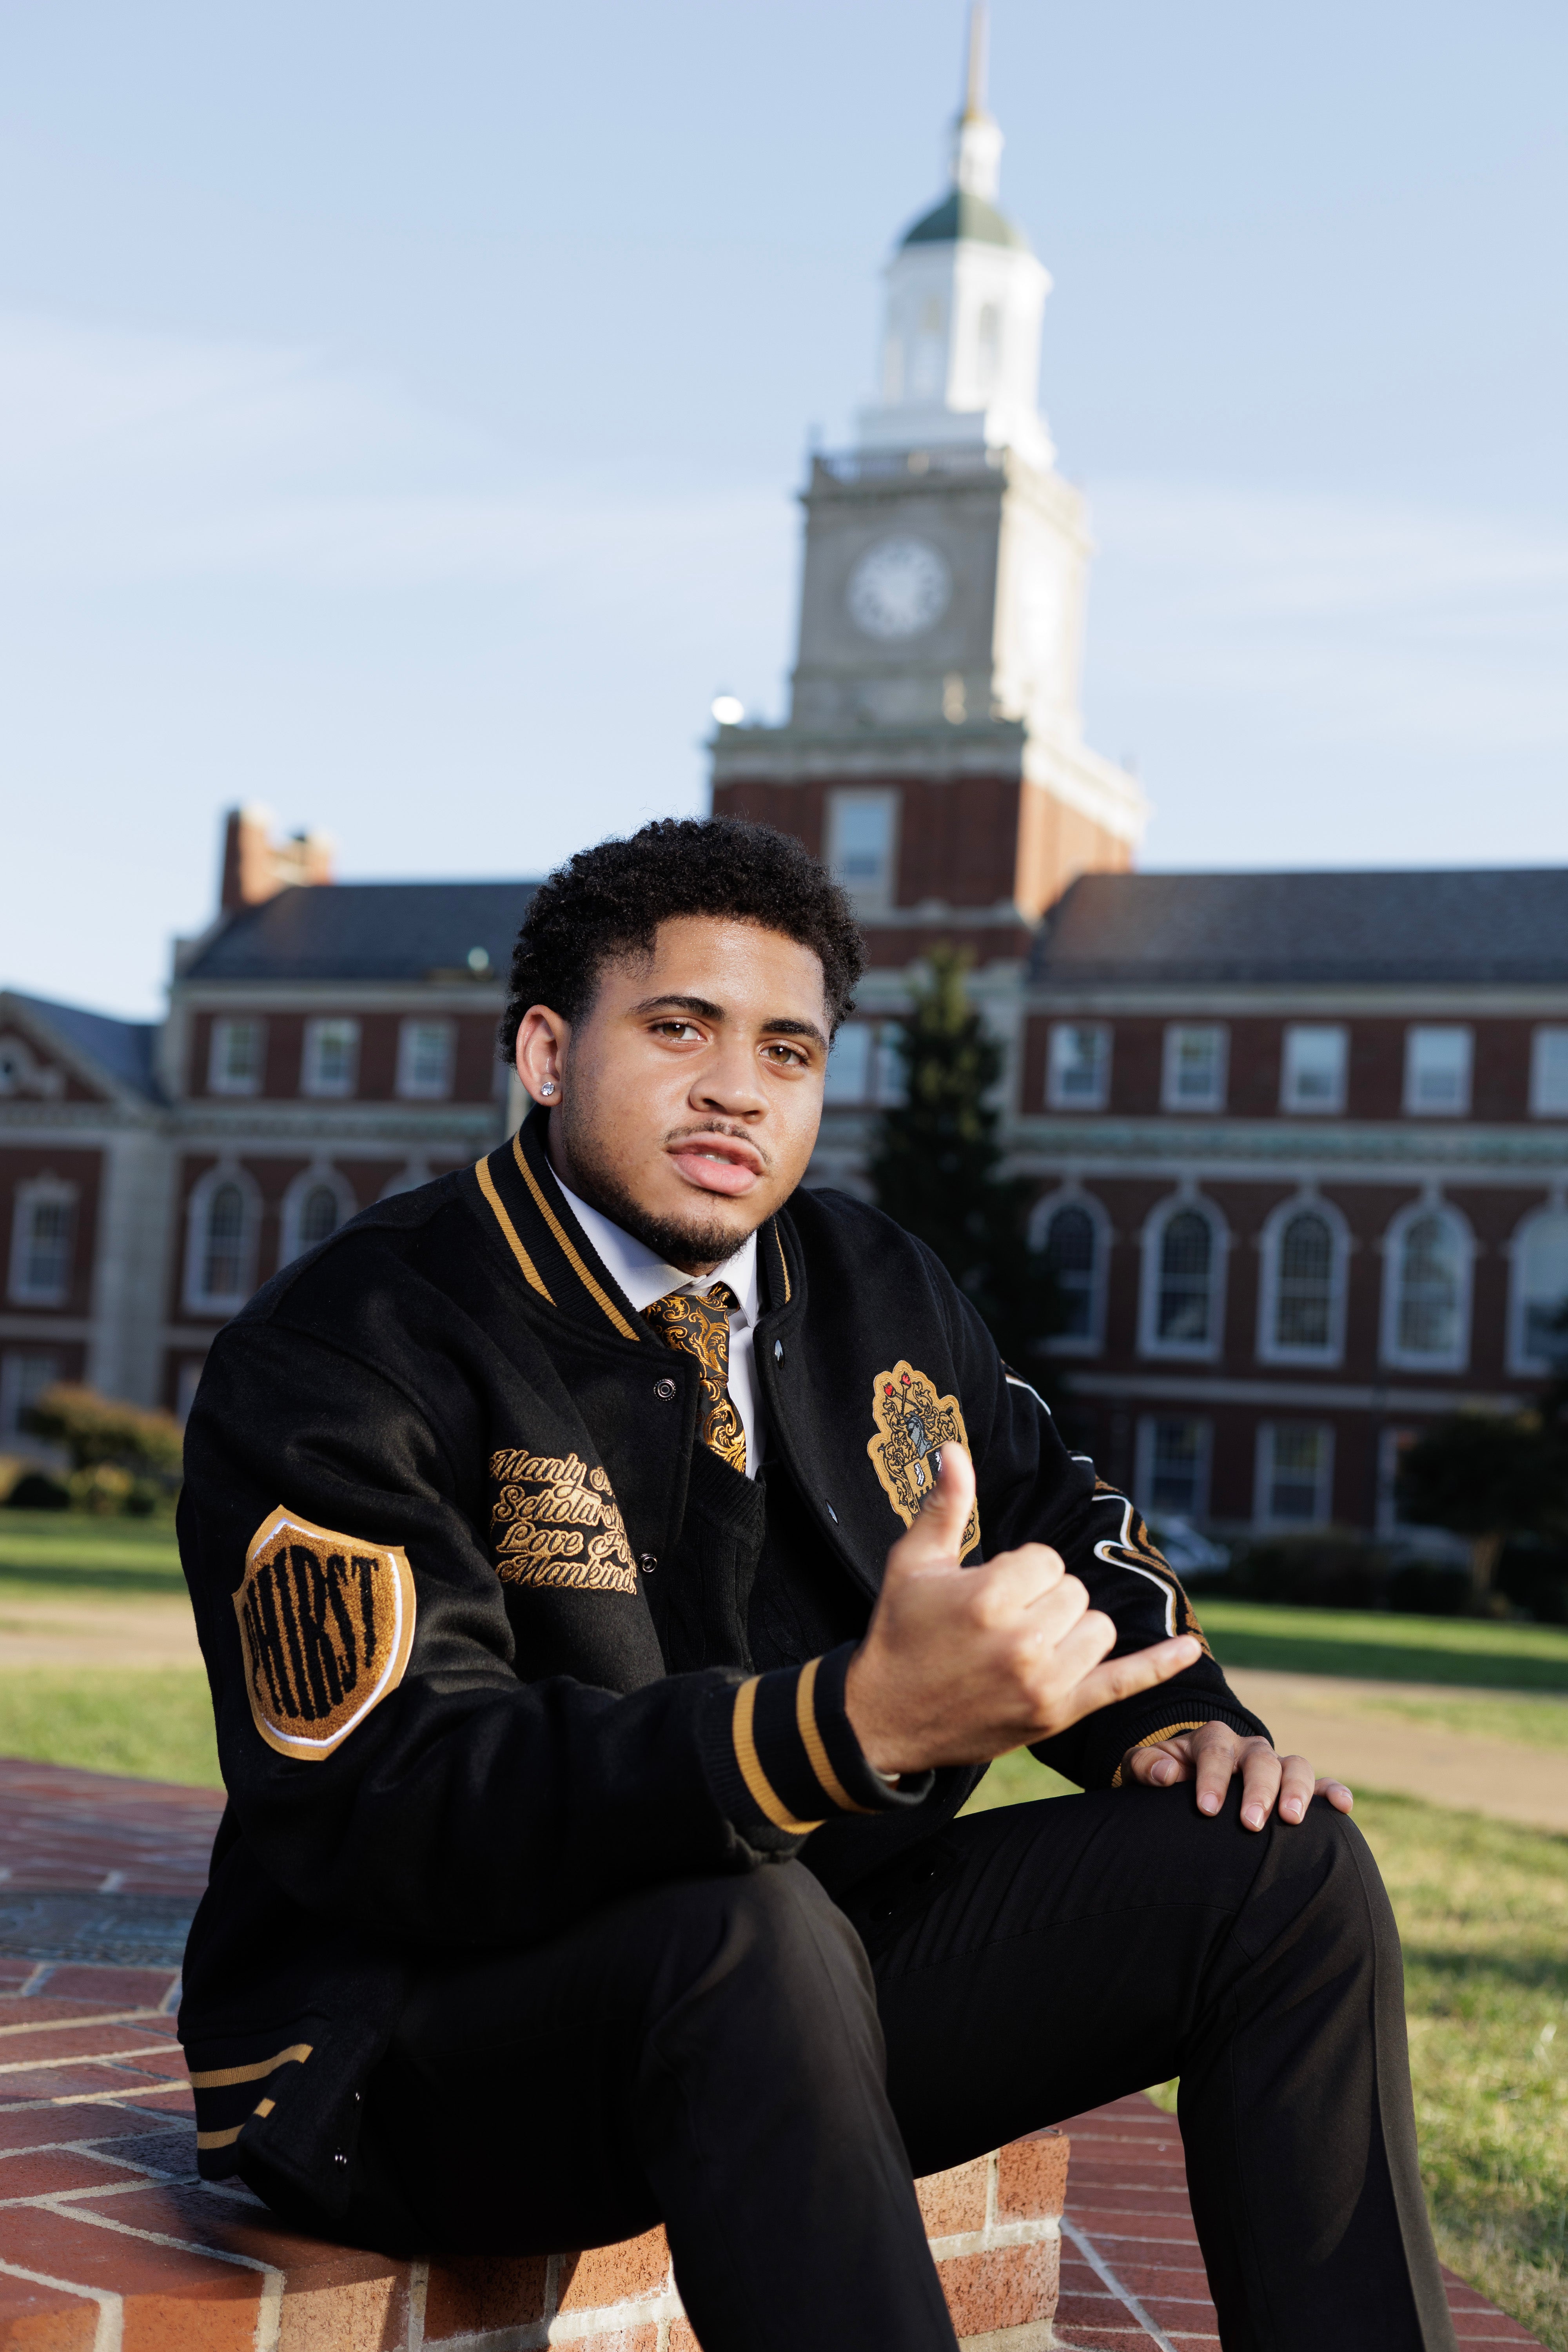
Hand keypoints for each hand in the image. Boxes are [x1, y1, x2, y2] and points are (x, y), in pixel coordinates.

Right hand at [844, 1444, 1201, 1776]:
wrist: (883, 1719)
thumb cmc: (899, 1633)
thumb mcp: (913, 1564)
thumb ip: (944, 1505)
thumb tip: (955, 1448)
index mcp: (988, 1598)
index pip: (1046, 1559)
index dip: (1019, 1570)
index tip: (987, 1591)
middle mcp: (1022, 1642)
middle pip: (1074, 1591)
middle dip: (1042, 1598)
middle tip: (998, 1622)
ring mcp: (1044, 1684)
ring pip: (1097, 1628)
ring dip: (1071, 1628)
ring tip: (1026, 1642)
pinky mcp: (1057, 1714)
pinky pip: (1122, 1684)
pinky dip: (1158, 1667)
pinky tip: (1190, 1651)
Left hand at [1122, 1720, 1353, 1829]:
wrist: (1186, 1781)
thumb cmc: (1164, 1777)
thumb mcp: (1143, 1768)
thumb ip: (1146, 1765)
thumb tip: (1166, 1773)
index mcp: (1211, 1739)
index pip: (1215, 1752)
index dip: (1212, 1778)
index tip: (1206, 1809)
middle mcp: (1247, 1748)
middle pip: (1260, 1760)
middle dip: (1258, 1790)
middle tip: (1252, 1823)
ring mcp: (1275, 1765)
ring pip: (1296, 1766)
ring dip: (1297, 1791)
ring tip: (1292, 1820)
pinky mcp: (1294, 1786)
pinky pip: (1322, 1784)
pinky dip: (1334, 1792)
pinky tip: (1343, 1807)